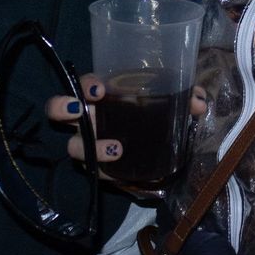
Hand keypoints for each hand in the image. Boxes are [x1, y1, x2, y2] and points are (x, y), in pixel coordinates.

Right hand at [45, 73, 209, 163]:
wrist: (155, 148)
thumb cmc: (154, 113)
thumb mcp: (170, 101)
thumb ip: (184, 96)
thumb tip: (197, 103)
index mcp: (102, 94)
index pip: (82, 82)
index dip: (84, 84)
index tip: (99, 90)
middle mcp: (88, 117)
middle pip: (57, 109)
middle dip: (62, 107)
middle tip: (82, 110)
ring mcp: (88, 143)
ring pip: (72, 145)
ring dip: (89, 147)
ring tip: (115, 149)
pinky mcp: (96, 167)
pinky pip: (92, 171)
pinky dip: (104, 171)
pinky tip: (118, 170)